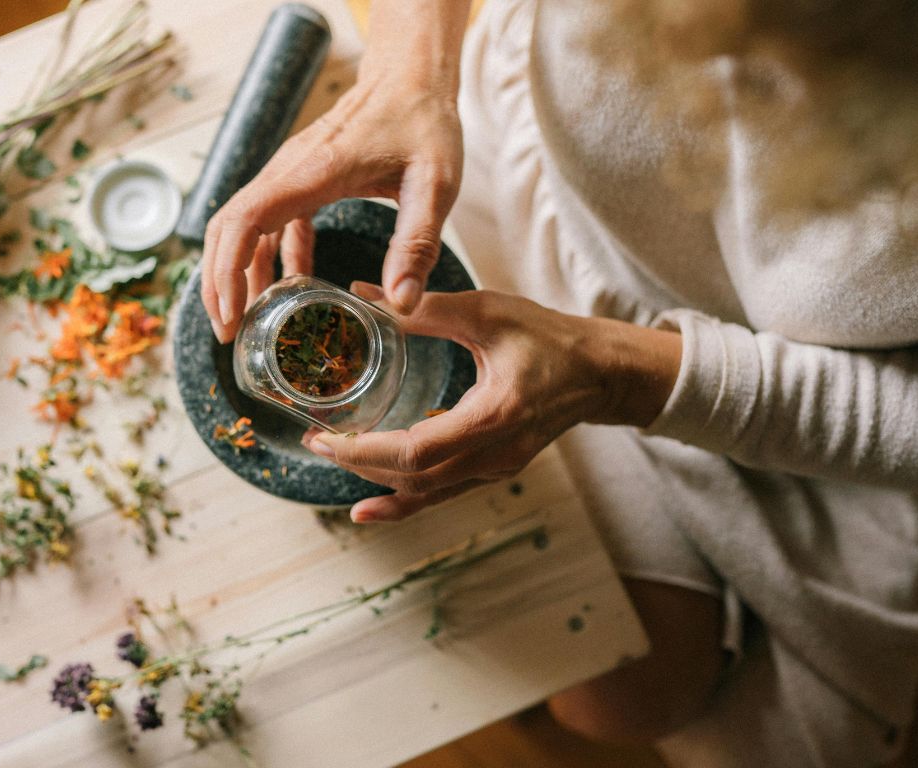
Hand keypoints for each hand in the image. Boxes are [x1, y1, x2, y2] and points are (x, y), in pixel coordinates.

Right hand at [201, 3, 468, 342]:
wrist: (412, 78)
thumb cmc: (423, 124)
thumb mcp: (434, 185)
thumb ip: (416, 243)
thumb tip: (402, 303)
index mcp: (311, 174)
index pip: (243, 221)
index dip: (226, 271)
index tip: (230, 313)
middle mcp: (288, 172)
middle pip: (226, 228)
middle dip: (218, 282)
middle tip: (228, 332)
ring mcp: (289, 174)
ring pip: (241, 226)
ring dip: (236, 273)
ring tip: (248, 322)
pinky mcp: (300, 179)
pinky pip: (270, 222)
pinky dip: (268, 257)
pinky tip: (292, 286)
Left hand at [305, 282, 682, 522]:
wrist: (602, 372)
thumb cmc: (551, 338)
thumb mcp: (487, 313)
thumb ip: (424, 310)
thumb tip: (362, 294)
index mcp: (494, 417)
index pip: (417, 453)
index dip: (364, 452)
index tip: (324, 436)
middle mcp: (495, 455)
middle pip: (414, 480)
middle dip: (358, 464)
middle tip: (315, 439)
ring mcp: (496, 468)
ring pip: (426, 493)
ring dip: (376, 480)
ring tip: (332, 457)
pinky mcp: (494, 469)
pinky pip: (442, 492)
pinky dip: (403, 496)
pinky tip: (370, 501)